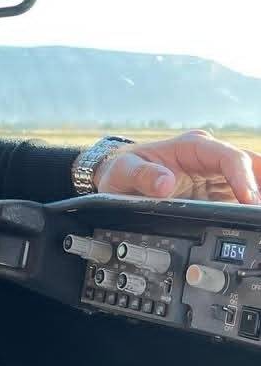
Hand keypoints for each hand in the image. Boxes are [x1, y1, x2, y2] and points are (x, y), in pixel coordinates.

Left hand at [94, 131, 260, 204]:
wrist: (118, 177)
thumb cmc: (123, 168)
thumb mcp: (124, 170)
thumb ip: (142, 175)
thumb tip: (164, 184)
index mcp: (192, 146)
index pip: (229, 157)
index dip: (243, 178)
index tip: (249, 199)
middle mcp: (209, 157)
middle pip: (250, 165)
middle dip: (260, 185)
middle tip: (260, 210)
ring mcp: (215, 175)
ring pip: (251, 180)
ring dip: (257, 195)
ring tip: (258, 217)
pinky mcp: (216, 192)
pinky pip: (241, 197)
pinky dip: (249, 207)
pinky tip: (253, 218)